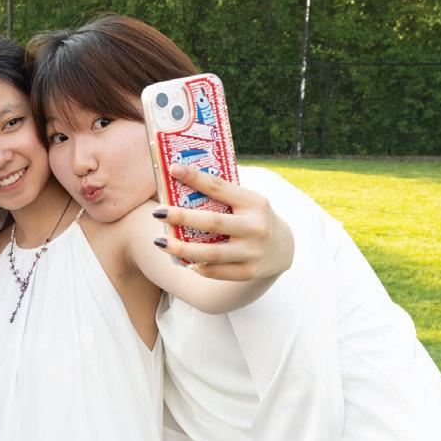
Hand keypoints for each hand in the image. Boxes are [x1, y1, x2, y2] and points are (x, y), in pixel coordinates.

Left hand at [153, 164, 293, 280]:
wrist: (283, 249)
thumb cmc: (253, 218)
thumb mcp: (247, 202)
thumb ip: (223, 196)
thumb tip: (181, 181)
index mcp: (254, 203)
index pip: (220, 187)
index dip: (196, 178)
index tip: (173, 169)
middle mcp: (256, 227)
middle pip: (213, 222)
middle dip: (183, 217)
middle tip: (158, 212)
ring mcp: (253, 251)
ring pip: (211, 253)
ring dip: (182, 248)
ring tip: (160, 242)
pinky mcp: (249, 271)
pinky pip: (216, 271)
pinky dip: (197, 266)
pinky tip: (183, 260)